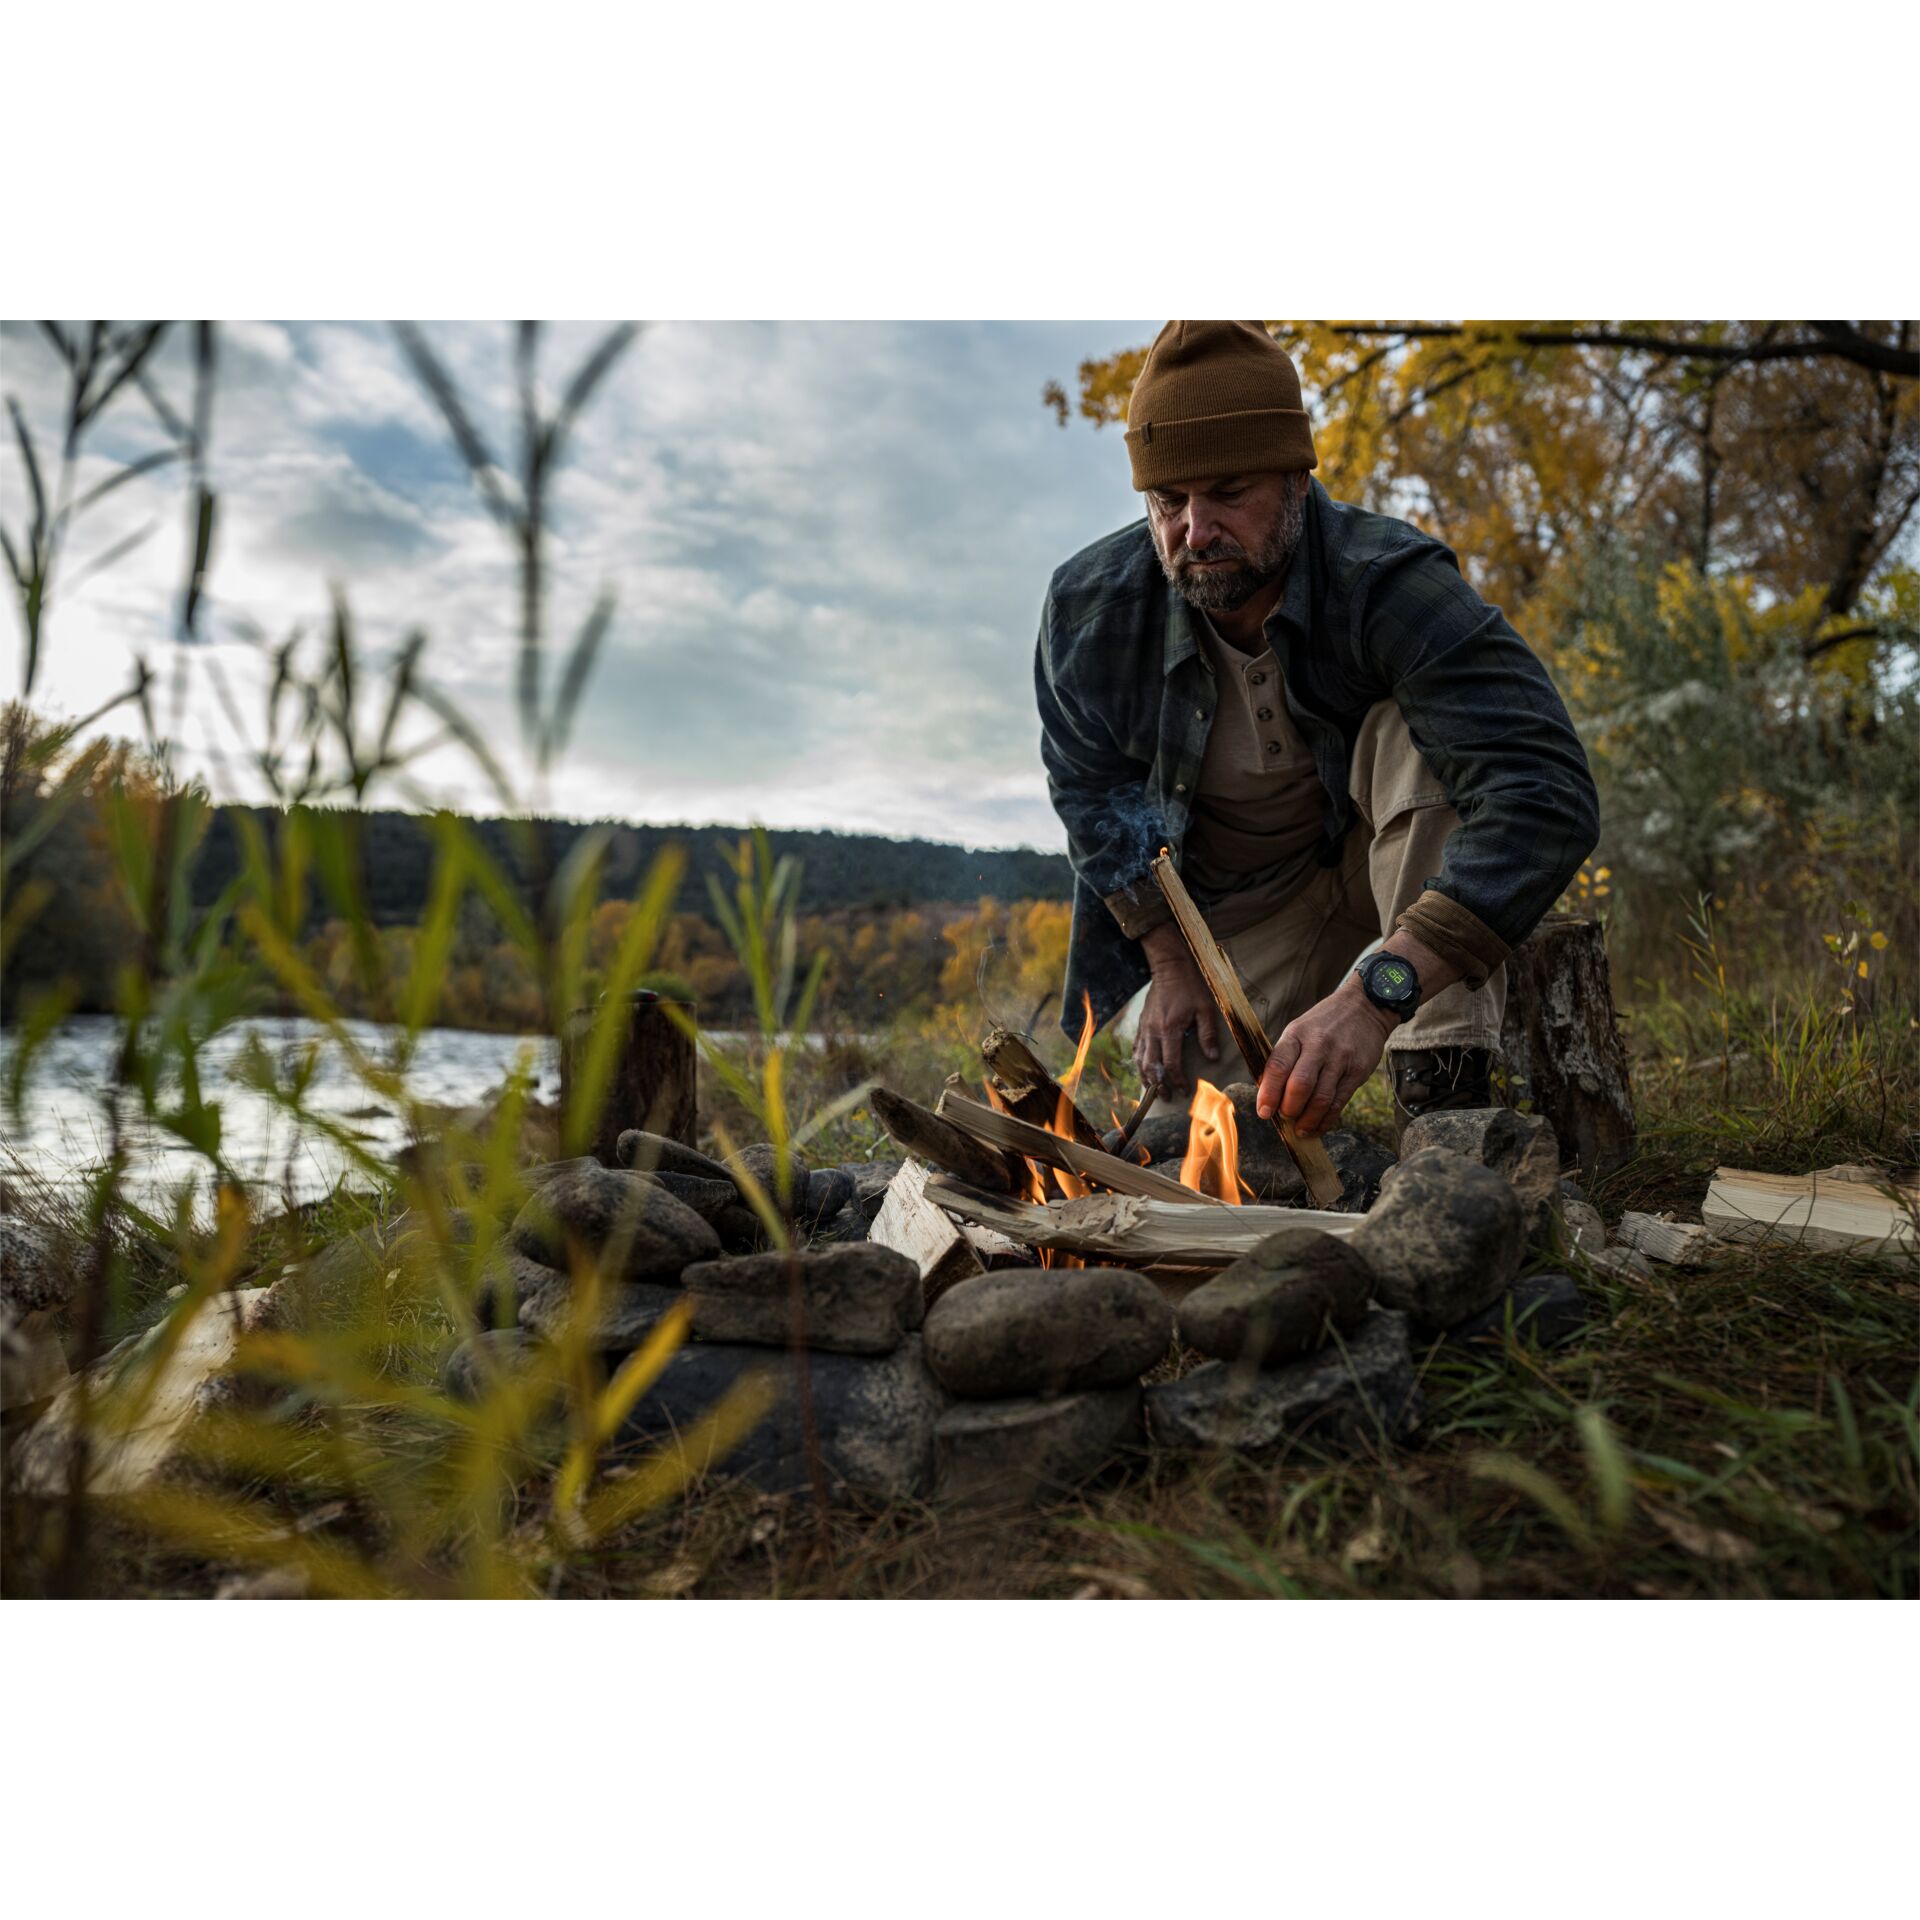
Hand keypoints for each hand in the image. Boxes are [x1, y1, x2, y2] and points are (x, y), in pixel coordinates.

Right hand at [1133, 947, 1219, 1092]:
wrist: (1169, 968)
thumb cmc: (1190, 987)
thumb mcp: (1205, 1009)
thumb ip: (1207, 1034)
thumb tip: (1212, 1057)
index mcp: (1170, 1029)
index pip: (1171, 1063)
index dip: (1177, 1079)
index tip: (1184, 1090)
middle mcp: (1153, 1031)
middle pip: (1151, 1066)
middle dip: (1158, 1084)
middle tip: (1166, 1096)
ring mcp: (1144, 1028)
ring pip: (1140, 1059)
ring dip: (1145, 1077)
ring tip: (1153, 1089)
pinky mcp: (1141, 1024)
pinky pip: (1136, 1048)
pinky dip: (1139, 1062)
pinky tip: (1144, 1069)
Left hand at [1256, 978, 1395, 1134]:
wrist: (1365, 1007)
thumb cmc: (1323, 1024)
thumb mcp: (1299, 1030)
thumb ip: (1285, 1058)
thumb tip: (1268, 1095)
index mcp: (1296, 1035)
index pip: (1278, 1066)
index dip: (1268, 1093)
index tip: (1263, 1112)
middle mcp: (1318, 1046)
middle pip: (1300, 1086)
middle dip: (1289, 1109)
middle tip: (1285, 1117)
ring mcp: (1340, 1059)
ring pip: (1321, 1098)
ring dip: (1308, 1120)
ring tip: (1300, 1129)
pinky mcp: (1357, 1071)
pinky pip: (1339, 1102)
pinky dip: (1327, 1119)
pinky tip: (1318, 1126)